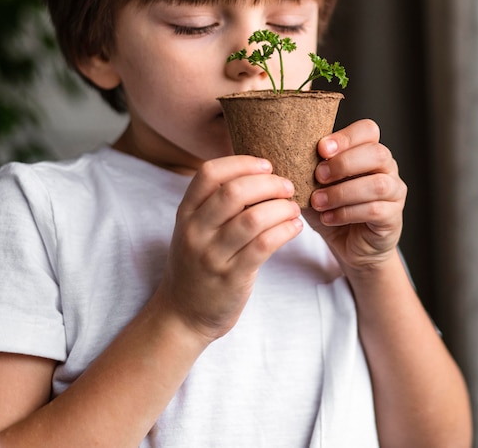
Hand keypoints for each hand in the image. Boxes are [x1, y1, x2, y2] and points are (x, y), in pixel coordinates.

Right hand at [158, 156, 301, 342]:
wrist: (183, 314)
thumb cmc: (197, 263)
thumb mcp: (194, 228)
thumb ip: (216, 203)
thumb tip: (258, 171)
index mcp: (186, 213)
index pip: (209, 173)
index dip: (241, 163)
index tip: (266, 165)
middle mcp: (195, 231)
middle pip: (234, 192)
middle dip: (268, 183)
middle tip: (287, 186)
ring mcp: (212, 256)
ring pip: (253, 219)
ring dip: (281, 208)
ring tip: (293, 208)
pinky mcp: (232, 278)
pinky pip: (264, 246)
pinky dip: (285, 231)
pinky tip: (294, 227)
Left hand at [303, 119, 406, 272]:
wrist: (349, 246)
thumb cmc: (332, 209)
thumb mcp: (315, 185)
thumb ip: (308, 169)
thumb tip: (283, 157)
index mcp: (368, 151)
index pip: (368, 130)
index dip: (346, 137)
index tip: (321, 149)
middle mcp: (387, 168)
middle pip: (377, 153)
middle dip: (344, 163)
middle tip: (318, 176)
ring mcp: (394, 192)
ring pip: (378, 184)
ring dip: (342, 192)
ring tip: (318, 201)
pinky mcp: (393, 217)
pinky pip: (375, 210)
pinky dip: (346, 213)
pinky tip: (328, 218)